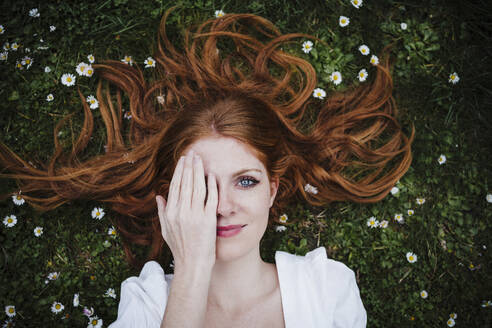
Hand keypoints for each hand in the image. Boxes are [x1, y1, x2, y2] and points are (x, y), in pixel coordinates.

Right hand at [156, 150, 217, 269]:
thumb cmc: (179, 249)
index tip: (183, 160)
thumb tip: (158, 196)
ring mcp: (195, 216)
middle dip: (189, 166)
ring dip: (199, 171)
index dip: (179, 171)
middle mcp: (181, 212)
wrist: (192, 265)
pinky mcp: (208, 220)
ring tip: (200, 159)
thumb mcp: (166, 230)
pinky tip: (212, 175)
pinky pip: (210, 198)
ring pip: (197, 187)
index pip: (175, 186)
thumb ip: (162, 212)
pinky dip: (212, 185)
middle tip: (192, 153)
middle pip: (185, 183)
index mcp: (170, 213)